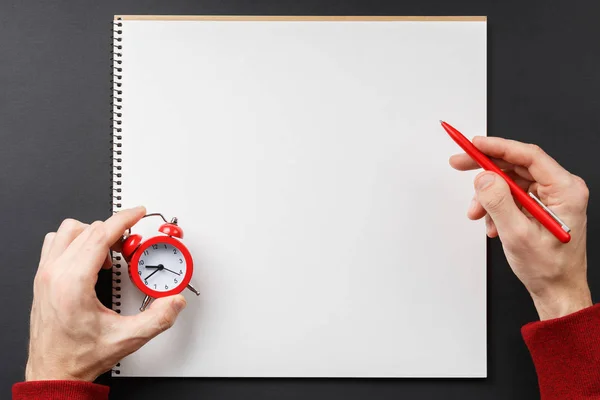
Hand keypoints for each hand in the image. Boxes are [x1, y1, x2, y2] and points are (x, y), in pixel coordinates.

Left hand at [26, 206, 186, 381]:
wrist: (54, 372)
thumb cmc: (79, 356)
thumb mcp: (127, 338)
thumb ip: (158, 319)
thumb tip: (174, 302)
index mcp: (73, 283)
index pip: (100, 234)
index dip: (124, 219)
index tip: (137, 212)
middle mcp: (54, 274)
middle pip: (87, 229)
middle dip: (114, 230)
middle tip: (130, 245)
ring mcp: (44, 275)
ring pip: (67, 231)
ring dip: (91, 234)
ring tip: (107, 252)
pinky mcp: (41, 280)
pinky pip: (54, 244)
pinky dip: (74, 242)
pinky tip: (88, 260)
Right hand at [450, 137, 591, 319]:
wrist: (556, 290)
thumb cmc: (549, 268)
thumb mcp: (518, 235)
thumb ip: (499, 202)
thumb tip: (484, 178)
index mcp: (565, 190)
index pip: (528, 156)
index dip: (497, 147)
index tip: (474, 144)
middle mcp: (560, 189)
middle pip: (516, 165)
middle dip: (486, 169)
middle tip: (460, 163)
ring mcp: (550, 198)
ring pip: (510, 182)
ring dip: (488, 195)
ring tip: (477, 213)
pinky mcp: (540, 206)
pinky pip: (511, 196)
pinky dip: (495, 206)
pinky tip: (491, 223)